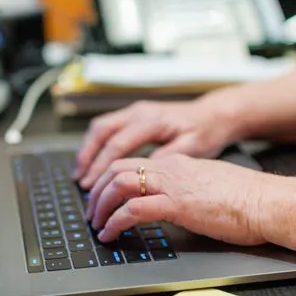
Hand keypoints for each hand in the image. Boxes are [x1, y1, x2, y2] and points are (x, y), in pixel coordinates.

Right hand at [73, 99, 238, 188]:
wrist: (215, 114)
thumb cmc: (206, 132)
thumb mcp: (192, 148)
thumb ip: (166, 159)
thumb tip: (142, 173)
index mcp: (151, 121)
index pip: (117, 145)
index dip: (102, 167)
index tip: (91, 185)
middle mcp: (139, 112)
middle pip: (101, 131)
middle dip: (87, 157)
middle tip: (80, 181)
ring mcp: (136, 111)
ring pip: (100, 126)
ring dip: (87, 149)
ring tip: (81, 173)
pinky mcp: (136, 114)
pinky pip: (108, 126)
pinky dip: (96, 143)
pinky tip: (93, 159)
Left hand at [84, 154, 272, 246]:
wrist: (268, 201)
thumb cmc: (248, 200)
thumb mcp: (210, 186)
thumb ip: (189, 189)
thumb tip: (177, 203)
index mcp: (179, 163)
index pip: (133, 163)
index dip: (110, 180)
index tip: (103, 197)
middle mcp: (171, 168)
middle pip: (117, 169)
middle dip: (97, 191)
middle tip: (92, 212)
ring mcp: (173, 184)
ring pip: (118, 184)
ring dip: (101, 205)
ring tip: (97, 224)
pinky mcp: (177, 204)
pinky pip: (133, 209)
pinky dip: (115, 222)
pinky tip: (111, 234)